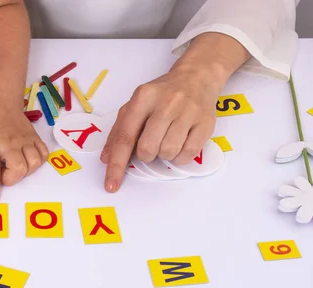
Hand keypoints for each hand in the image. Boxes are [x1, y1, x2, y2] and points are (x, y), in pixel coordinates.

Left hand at [0, 104, 48, 202]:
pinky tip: (27, 159)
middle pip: (18, 168)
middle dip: (11, 178)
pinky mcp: (35, 137)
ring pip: (33, 163)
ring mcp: (25, 139)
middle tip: (3, 172)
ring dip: (25, 171)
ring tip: (15, 166)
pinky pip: (43, 154)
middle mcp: (10, 142)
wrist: (1, 100)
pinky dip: (38, 161)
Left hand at [100, 67, 219, 191]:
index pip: (125, 137)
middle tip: (152, 142)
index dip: (116, 164)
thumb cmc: (161, 94)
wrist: (196, 76)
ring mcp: (188, 112)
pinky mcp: (205, 122)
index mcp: (143, 97)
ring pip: (168, 153)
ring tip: (168, 138)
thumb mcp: (136, 105)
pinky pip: (188, 154)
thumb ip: (119, 131)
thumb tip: (107, 159)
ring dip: (164, 154)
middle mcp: (166, 103)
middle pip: (147, 149)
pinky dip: (180, 156)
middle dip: (146, 154)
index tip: (111, 185)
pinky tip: (181, 142)